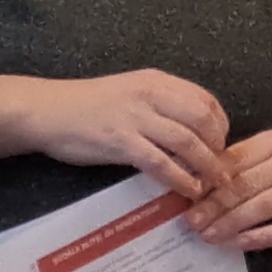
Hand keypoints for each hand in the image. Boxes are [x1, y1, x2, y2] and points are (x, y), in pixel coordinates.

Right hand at [24, 69, 229, 198]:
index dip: (220, 123)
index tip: (221, 144)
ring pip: (186, 141)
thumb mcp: (131, 92)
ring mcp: (136, 118)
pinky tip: (187, 190)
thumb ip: (159, 104)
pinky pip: (160, 162)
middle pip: (202, 118)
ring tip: (213, 184)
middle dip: (218, 146)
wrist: (49, 111)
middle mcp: (151, 94)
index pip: (204, 98)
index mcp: (156, 81)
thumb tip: (190, 128)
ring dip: (205, 166)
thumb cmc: (88, 104)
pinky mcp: (121, 142)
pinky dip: (179, 178)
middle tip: (221, 168)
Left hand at [185, 130, 271, 250]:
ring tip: (209, 234)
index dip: (210, 179)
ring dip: (230, 223)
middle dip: (215, 205)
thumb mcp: (264, 154)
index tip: (189, 196)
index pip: (236, 159)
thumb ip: (235, 164)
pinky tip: (236, 242)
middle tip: (193, 220)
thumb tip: (196, 185)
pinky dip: (256, 238)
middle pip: (246, 184)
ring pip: (261, 206)